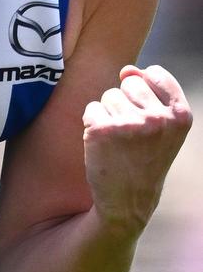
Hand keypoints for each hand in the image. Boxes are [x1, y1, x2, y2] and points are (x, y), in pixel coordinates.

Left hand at [83, 64, 191, 237]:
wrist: (128, 202)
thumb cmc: (145, 159)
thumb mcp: (162, 127)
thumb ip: (150, 92)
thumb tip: (127, 70)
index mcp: (180, 115)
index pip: (155, 74)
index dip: (145, 92)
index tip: (147, 119)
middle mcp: (158, 118)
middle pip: (128, 84)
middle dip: (125, 104)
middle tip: (131, 136)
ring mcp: (130, 124)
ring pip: (108, 96)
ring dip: (108, 115)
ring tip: (118, 142)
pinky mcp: (102, 130)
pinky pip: (91, 109)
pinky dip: (92, 124)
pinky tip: (103, 146)